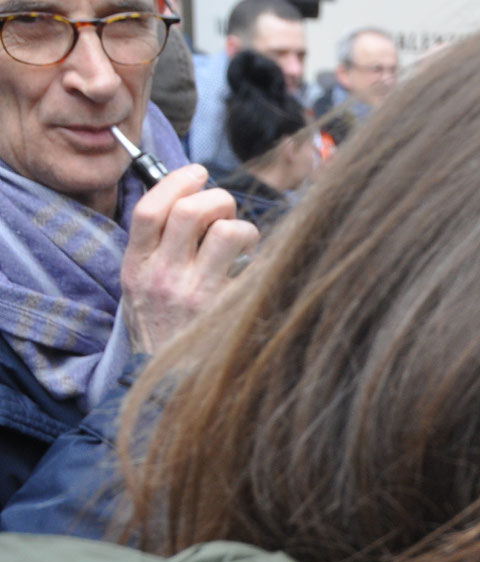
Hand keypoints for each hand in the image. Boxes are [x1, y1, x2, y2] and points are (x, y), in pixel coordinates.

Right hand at [120, 164, 257, 352]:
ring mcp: (198, 296)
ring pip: (230, 232)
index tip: (198, 172)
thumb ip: (157, 248)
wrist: (169, 388)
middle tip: (225, 209)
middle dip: (217, 198)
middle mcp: (163, 278)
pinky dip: (262, 259)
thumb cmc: (162, 331)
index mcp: (136, 268)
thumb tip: (191, 200)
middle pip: (192, 211)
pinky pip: (256, 267)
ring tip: (241, 243)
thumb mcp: (141, 289)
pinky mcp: (231, 312)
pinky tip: (255, 270)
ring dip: (244, 227)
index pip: (149, 209)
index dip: (177, 181)